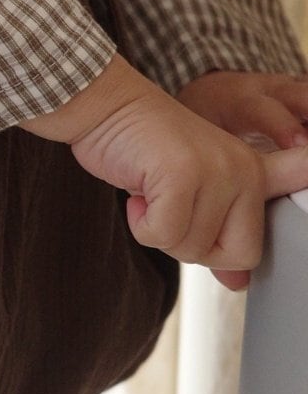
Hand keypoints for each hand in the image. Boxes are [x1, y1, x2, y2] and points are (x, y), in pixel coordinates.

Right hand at [21, 57, 307, 291]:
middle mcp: (244, 170)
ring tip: (152, 192)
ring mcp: (217, 170)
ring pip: (193, 248)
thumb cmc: (144, 149)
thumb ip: (217, 233)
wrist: (105, 107)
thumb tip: (237, 285)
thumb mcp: (191, 191)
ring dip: (159, 231)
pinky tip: (138, 193)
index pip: (303, 177)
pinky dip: (142, 224)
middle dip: (195, 247)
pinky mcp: (184, 174)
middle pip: (238, 254)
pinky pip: (164, 235)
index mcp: (252, 170)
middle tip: (172, 211)